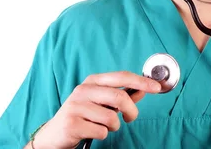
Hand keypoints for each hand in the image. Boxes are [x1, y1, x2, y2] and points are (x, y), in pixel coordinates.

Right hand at [32, 71, 161, 148]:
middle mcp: (83, 90)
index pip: (121, 76)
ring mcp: (76, 106)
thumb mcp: (101, 103)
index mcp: (92, 81)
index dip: (141, 81)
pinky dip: (102, 135)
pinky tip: (91, 132)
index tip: (157, 87)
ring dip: (113, 126)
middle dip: (131, 111)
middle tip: (130, 118)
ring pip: (112, 118)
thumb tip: (143, 89)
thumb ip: (122, 96)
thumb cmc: (82, 116)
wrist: (53, 134)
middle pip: (119, 97)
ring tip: (102, 126)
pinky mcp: (72, 123)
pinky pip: (101, 131)